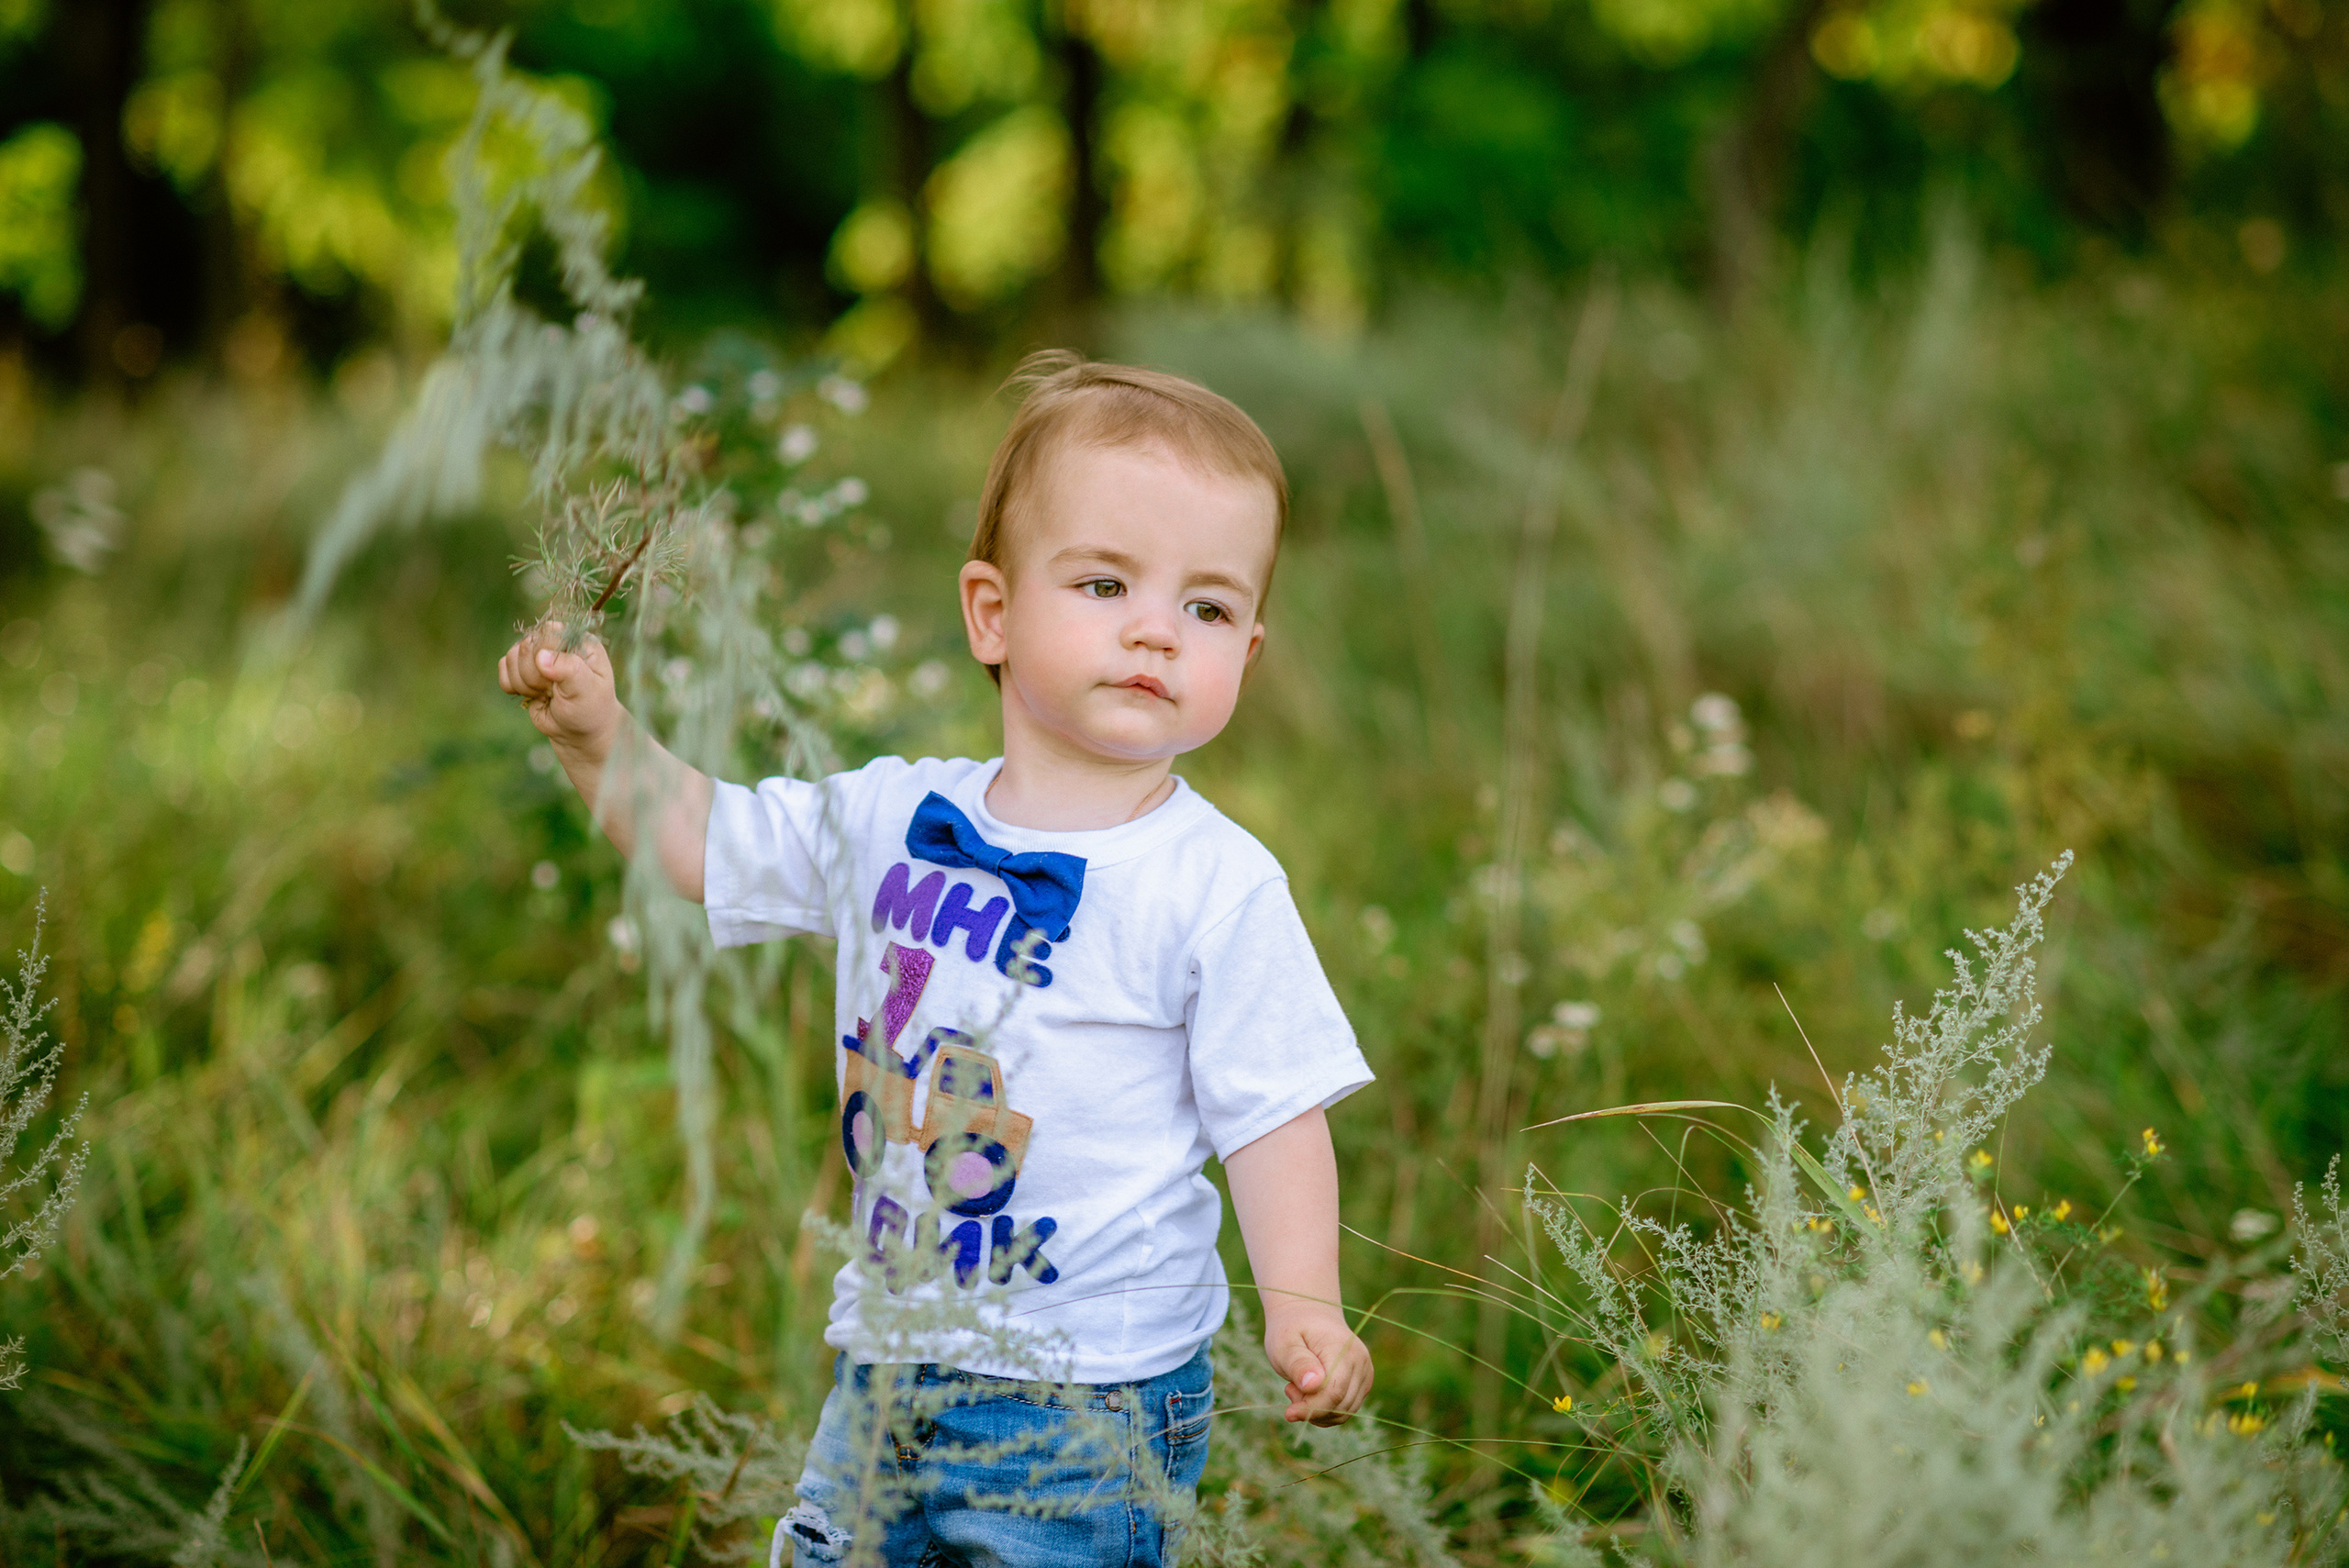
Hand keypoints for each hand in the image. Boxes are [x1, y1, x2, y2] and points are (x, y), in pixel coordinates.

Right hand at [497, 621, 618, 758]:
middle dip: (536, 677)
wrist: (577, 732)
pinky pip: (503, 669)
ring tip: (548, 694)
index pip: (548, 632)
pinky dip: (514, 687)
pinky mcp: (520, 668)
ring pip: (511, 658)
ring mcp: (536, 654)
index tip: (559, 681)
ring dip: (526, 684)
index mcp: (578, 640)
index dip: (546, 658)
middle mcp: (556, 642)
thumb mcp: (586, 691)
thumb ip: (568, 670)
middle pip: (526, 646)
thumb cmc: (589, 709)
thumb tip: (541, 656)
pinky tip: (534, 695)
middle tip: (555, 691)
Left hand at [1264, 1304, 1372, 1425]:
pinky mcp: (1363, 1382)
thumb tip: (1313, 1385)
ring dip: (1318, 1411)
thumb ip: (1298, 1364)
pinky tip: (1309, 1393)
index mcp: (1342, 1349)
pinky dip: (1326, 1410)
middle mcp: (1361, 1362)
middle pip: (1341, 1406)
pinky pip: (1346, 1409)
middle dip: (1312, 1409)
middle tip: (1290, 1389)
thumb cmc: (1292, 1329)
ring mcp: (1365, 1372)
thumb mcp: (1285, 1343)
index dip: (1312, 1408)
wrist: (1309, 1314)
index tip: (1288, 1412)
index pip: (1334, 1392)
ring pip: (1345, 1412)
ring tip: (1298, 1388)